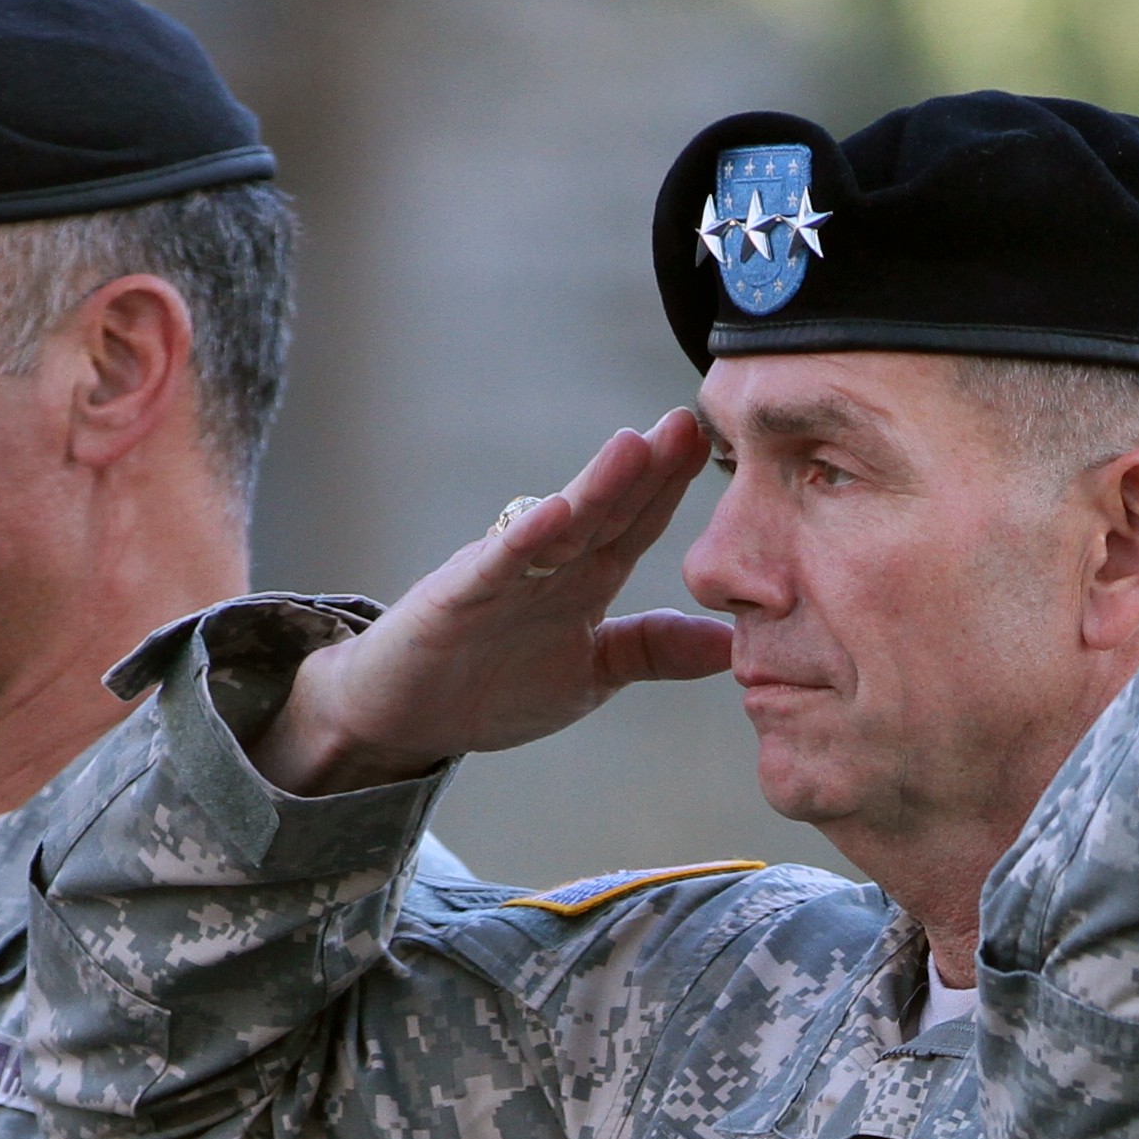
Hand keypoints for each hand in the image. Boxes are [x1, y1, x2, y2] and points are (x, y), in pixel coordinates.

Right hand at [258, 417, 737, 794]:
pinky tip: (555, 514)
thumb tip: (733, 644)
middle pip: (604, 511)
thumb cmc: (495, 685)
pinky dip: (524, 542)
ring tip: (634, 447)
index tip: (710, 445)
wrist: (404, 715)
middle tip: (687, 423)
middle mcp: (546, 567)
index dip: (671, 488)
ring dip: (595, 488)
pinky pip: (494, 566)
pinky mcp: (456, 598)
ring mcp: (501, 577)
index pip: (635, 526)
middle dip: (645, 469)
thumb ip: (652, 651)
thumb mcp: (592, 674)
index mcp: (582, 581)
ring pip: (556, 526)